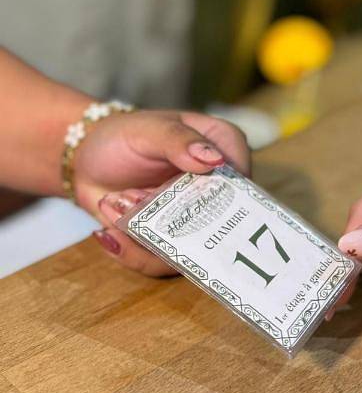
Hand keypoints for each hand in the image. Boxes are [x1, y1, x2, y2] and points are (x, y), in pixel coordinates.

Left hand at [74, 110, 249, 275]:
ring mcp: (196, 218)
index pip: (242, 181)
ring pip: (188, 251)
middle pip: (216, 224)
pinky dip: (132, 250)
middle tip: (130, 198)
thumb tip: (214, 159)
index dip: (218, 198)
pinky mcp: (173, 243)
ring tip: (113, 207)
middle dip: (170, 221)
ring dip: (144, 237)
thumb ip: (179, 141)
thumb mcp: (149, 130)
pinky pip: (163, 262)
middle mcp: (218, 188)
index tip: (173, 192)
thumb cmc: (125, 135)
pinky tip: (109, 232)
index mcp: (225, 148)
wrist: (88, 161)